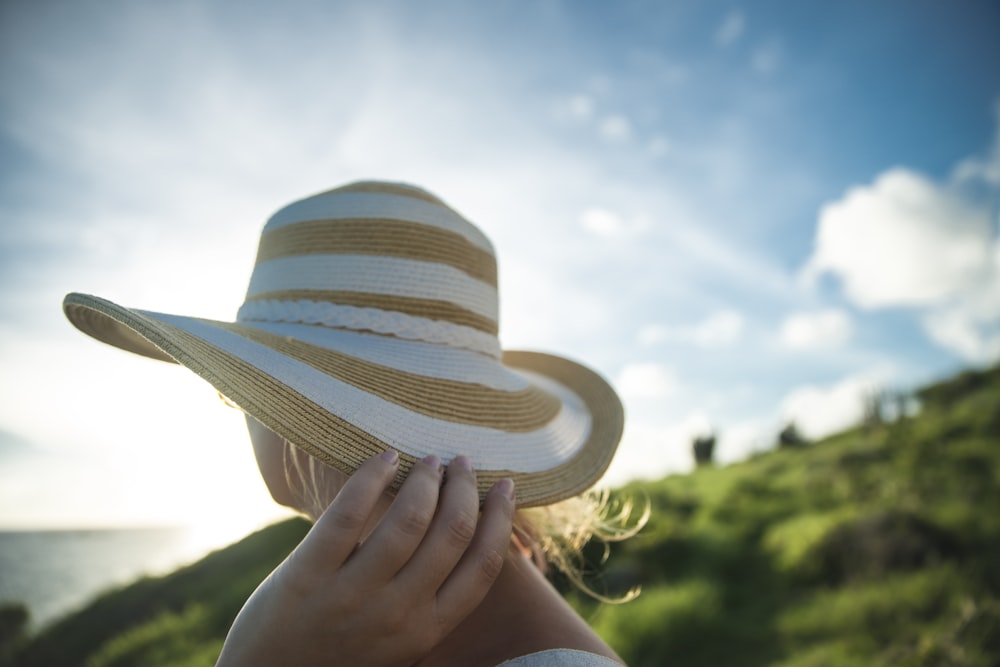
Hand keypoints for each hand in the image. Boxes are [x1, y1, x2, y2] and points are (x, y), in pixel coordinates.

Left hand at [216, 451, 515, 666]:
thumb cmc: (339, 656)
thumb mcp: (398, 643)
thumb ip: (428, 602)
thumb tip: (462, 535)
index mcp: (427, 631)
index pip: (484, 565)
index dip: (500, 519)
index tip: (505, 487)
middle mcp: (397, 615)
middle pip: (451, 533)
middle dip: (465, 489)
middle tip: (463, 463)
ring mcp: (351, 597)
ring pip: (407, 520)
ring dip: (425, 480)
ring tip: (428, 461)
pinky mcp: (306, 577)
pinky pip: (347, 515)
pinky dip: (371, 477)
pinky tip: (385, 457)